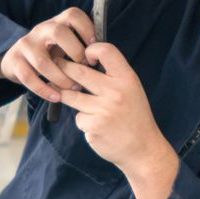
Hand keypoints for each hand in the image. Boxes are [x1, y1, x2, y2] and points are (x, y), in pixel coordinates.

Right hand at [0, 8, 94, 96]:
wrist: (16, 62)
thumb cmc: (49, 55)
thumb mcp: (64, 46)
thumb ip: (80, 47)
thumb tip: (101, 61)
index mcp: (57, 22)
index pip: (73, 15)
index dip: (87, 28)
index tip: (94, 47)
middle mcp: (41, 30)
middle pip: (58, 32)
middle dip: (74, 51)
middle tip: (83, 68)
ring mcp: (26, 44)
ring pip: (43, 61)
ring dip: (61, 78)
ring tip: (72, 88)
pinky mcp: (14, 61)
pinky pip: (29, 77)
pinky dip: (44, 90)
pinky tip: (56, 97)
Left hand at [54, 42, 179, 198]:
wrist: (143, 149)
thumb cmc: (134, 117)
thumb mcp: (132, 90)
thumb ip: (112, 76)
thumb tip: (83, 61)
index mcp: (127, 79)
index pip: (106, 51)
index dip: (91, 49)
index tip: (85, 56)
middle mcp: (115, 92)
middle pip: (78, 71)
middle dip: (63, 68)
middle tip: (56, 66)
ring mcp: (103, 110)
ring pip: (71, 96)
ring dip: (69, 96)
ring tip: (75, 98)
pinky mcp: (93, 126)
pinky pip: (78, 118)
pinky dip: (83, 121)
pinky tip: (96, 126)